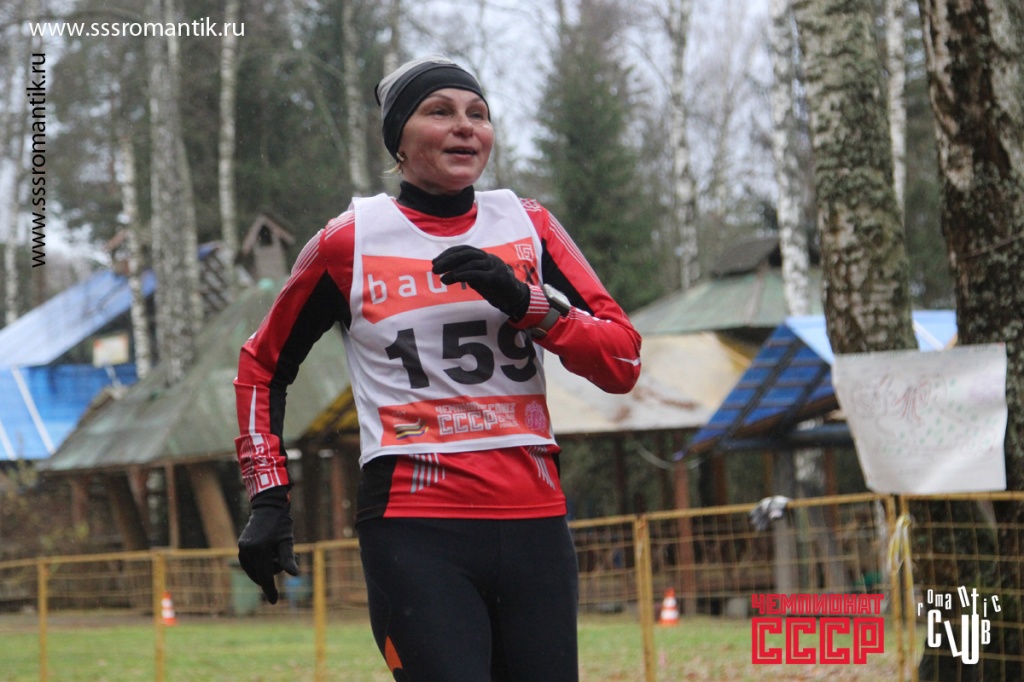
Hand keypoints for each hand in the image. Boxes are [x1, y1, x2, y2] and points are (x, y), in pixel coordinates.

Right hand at [237, 487, 298, 603]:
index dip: (270, 590)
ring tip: (276, 552)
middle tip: (282, 555)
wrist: (268, 507)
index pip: (265, 576)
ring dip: (266, 566)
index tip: (274, 601)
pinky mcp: (240, 546)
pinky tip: (268, 552)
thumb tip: (295, 575)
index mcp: (260, 550)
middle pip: (261, 574)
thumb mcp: (287, 541)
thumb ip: (289, 559)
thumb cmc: (281, 524)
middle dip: (273, 570)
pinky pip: (250, 562)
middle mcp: (248, 550)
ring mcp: (242, 548)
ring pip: (254, 569)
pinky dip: (259, 562)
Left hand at [432, 245, 529, 319]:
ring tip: (442, 278)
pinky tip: (453, 279)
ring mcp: (494, 267)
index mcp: (484, 257)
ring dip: (454, 269)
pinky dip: (464, 275)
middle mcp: (489, 259)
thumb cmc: (496, 289)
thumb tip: (449, 271)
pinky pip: (478, 274)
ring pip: (471, 262)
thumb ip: (467, 273)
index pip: (464, 249)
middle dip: (448, 259)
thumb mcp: (479, 279)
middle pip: (466, 253)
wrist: (516, 299)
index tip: (435, 261)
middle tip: (434, 268)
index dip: (448, 253)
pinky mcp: (497, 278)